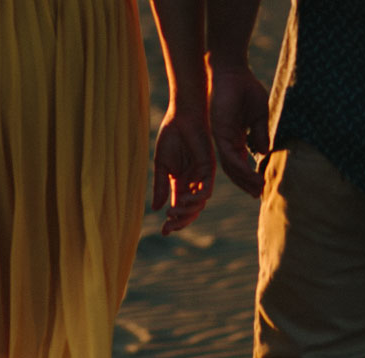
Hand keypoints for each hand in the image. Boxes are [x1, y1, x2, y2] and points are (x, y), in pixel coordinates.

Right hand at [152, 105, 214, 234]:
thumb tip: (155, 208)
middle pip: (190, 211)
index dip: (172, 221)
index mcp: (181, 184)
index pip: (179, 208)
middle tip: (168, 226)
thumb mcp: (161, 166)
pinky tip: (182, 200)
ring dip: (186, 212)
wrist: (182, 118)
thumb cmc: (171, 137)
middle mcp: (193, 183)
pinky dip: (195, 199)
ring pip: (198, 204)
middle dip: (180, 221)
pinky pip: (205, 191)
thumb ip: (160, 186)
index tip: (163, 231)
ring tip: (171, 213)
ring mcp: (202, 177)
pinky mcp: (209, 169)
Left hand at [208, 65, 268, 196]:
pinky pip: (228, 154)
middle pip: (234, 169)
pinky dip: (239, 166)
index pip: (241, 162)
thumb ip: (260, 133)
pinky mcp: (219, 131)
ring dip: (244, 179)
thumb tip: (263, 152)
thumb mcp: (259, 114)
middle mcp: (226, 140)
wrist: (232, 70)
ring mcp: (222, 137)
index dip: (250, 175)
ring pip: (231, 165)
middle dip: (246, 183)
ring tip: (256, 189)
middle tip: (258, 195)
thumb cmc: (245, 87)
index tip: (261, 185)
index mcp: (235, 138)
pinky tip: (250, 174)